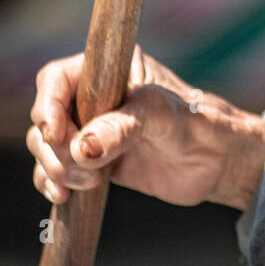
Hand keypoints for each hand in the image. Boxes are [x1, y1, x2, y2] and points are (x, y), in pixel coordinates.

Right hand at [27, 44, 264, 210]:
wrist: (218, 162)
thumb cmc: (198, 124)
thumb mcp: (162, 116)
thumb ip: (121, 128)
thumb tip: (81, 148)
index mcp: (110, 70)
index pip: (58, 78)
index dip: (48, 104)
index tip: (54, 133)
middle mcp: (95, 98)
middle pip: (46, 117)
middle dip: (53, 146)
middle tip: (81, 168)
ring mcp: (91, 130)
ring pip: (47, 146)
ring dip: (54, 167)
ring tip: (87, 182)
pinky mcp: (92, 161)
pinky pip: (56, 170)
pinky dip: (52, 182)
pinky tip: (63, 195)